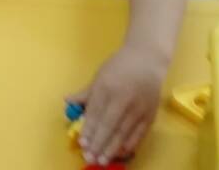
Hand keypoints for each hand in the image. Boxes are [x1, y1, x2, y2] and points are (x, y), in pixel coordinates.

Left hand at [68, 46, 164, 164]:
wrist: (148, 59)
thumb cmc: (119, 66)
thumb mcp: (99, 75)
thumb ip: (86, 93)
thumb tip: (67, 101)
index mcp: (107, 87)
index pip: (95, 113)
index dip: (89, 130)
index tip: (82, 144)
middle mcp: (123, 99)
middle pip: (109, 126)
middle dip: (98, 143)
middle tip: (90, 158)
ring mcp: (139, 108)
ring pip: (123, 132)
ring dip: (111, 148)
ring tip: (102, 160)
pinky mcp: (150, 114)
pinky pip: (139, 133)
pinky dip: (129, 144)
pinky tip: (120, 153)